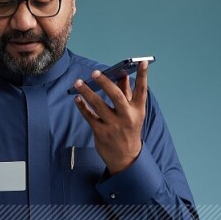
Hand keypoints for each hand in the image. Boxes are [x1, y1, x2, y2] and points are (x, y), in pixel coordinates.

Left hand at [71, 59, 148, 174]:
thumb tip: (122, 74)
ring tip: (78, 82)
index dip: (143, 75)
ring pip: (99, 105)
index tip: (141, 61)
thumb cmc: (128, 130)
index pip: (142, 90)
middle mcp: (127, 117)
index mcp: (137, 110)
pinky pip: (89, 116)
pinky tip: (77, 98)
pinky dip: (82, 106)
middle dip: (105, 83)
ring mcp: (114, 126)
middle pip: (116, 96)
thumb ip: (127, 93)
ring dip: (87, 92)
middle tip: (95, 73)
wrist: (125, 157)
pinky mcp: (101, 133)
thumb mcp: (132, 113)